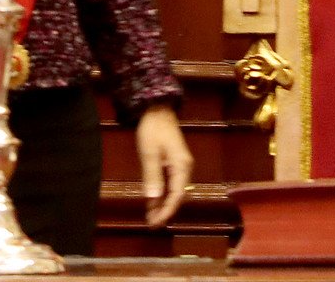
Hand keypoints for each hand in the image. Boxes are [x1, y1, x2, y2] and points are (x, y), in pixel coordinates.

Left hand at [135, 104, 192, 227]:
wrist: (158, 109)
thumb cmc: (153, 130)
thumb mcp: (150, 153)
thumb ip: (152, 176)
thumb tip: (153, 199)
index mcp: (181, 166)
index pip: (177, 195)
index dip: (167, 211)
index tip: (156, 223)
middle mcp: (184, 168)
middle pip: (177, 195)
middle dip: (165, 211)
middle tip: (151, 225)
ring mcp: (180, 166)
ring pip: (173, 191)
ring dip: (163, 204)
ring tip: (151, 218)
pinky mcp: (174, 163)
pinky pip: (170, 184)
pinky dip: (162, 194)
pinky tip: (153, 202)